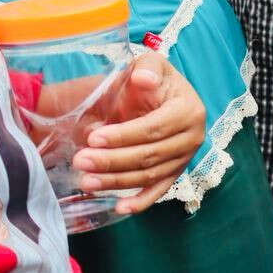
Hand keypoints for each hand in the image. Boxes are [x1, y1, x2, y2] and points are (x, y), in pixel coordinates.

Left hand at [71, 51, 204, 214]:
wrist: (161, 95)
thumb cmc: (151, 80)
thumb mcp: (151, 64)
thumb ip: (147, 67)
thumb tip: (143, 80)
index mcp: (188, 109)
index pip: (154, 128)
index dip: (123, 136)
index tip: (93, 138)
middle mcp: (192, 136)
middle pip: (149, 155)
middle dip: (112, 161)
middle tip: (80, 161)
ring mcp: (185, 157)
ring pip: (149, 175)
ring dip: (117, 182)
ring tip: (86, 181)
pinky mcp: (176, 172)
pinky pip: (159, 190)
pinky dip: (141, 202)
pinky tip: (119, 208)